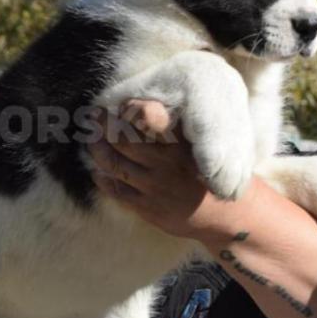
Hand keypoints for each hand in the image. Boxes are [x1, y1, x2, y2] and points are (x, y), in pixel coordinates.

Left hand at [89, 99, 250, 240]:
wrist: (225, 215)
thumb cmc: (207, 171)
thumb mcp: (200, 143)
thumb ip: (175, 126)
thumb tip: (145, 103)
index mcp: (180, 141)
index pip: (146, 116)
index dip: (126, 108)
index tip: (114, 103)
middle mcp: (166, 162)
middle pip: (122, 138)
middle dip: (102, 125)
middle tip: (93, 116)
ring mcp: (156, 186)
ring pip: (114, 163)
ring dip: (97, 149)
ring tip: (91, 140)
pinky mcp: (148, 208)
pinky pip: (117, 190)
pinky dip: (102, 178)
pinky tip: (98, 170)